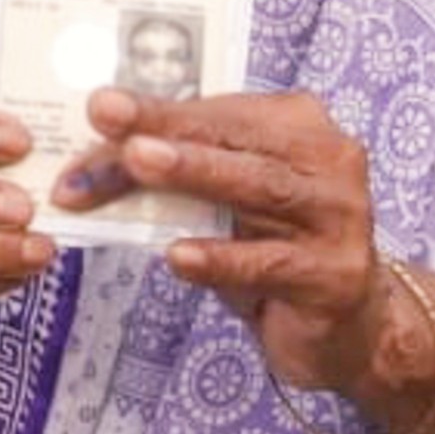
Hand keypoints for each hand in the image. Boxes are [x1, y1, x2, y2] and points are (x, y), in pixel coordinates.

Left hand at [62, 88, 388, 393]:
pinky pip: (269, 263)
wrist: (346, 327)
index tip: (98, 105)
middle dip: (166, 128)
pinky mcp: (336, 277)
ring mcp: (340, 218)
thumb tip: (88, 163)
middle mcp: (330, 161)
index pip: (218, 113)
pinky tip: (177, 255)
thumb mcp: (221, 204)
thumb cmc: (272, 248)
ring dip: (194, 173)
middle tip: (107, 116)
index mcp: (300, 126)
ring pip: (259, 189)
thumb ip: (173, 176)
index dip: (156, 111)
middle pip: (235, 141)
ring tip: (137, 160)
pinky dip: (221, 257)